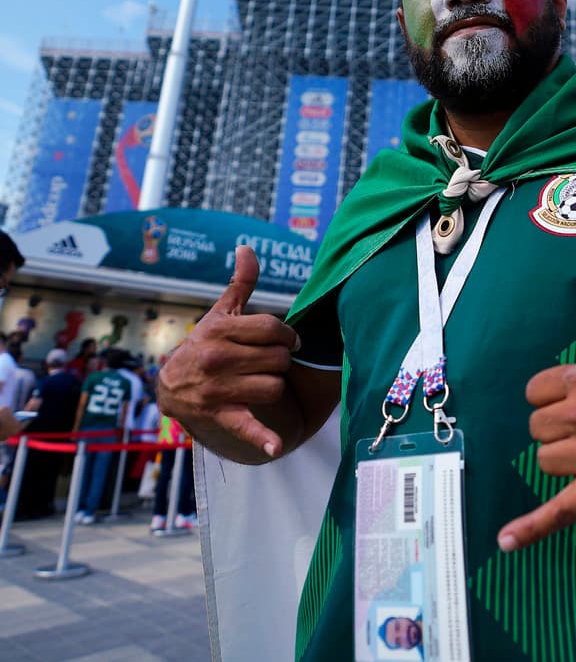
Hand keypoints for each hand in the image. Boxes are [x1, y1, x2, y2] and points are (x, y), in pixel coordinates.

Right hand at [157, 246, 298, 458]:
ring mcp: (217, 388)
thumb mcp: (220, 314)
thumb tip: (247, 248)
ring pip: (274, 386)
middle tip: (267, 362)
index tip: (286, 340)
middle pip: (279, 358)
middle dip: (280, 361)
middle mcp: (216, 358)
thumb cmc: (205, 345)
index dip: (287, 335)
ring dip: (274, 386)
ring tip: (258, 381)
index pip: (273, 328)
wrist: (169, 387)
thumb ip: (240, 284)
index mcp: (219, 330)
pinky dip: (261, 437)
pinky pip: (246, 425)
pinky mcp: (219, 414)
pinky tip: (276, 445)